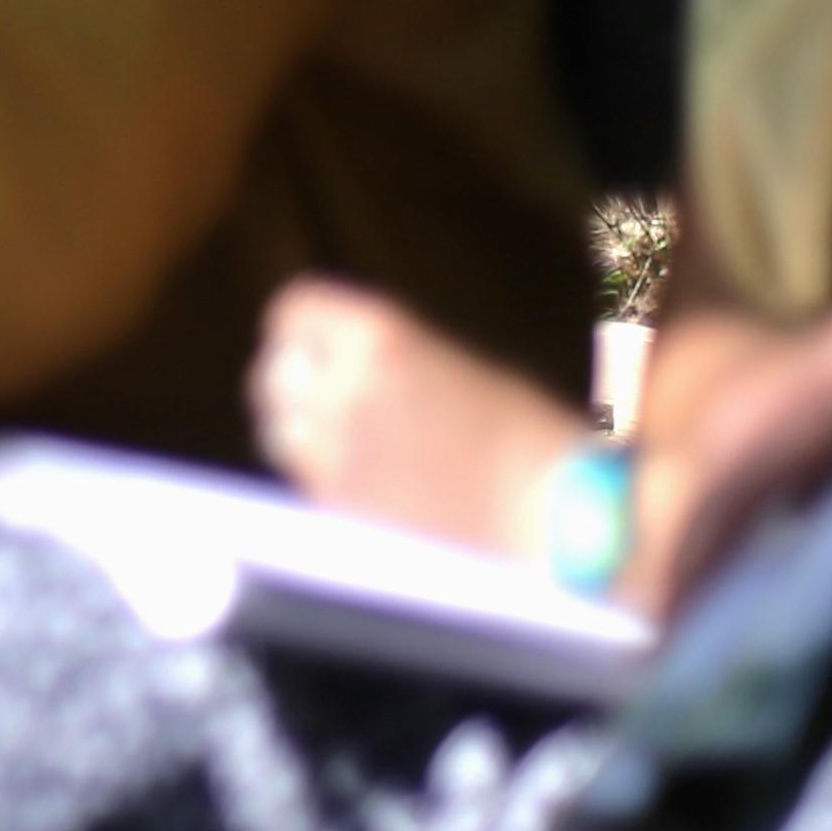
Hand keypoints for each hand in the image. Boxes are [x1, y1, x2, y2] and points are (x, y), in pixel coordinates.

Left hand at [245, 278, 588, 556]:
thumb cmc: (530, 440)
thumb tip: (345, 367)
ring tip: (339, 448)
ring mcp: (337, 448)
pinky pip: (305, 481)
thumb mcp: (460, 371)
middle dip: (290, 386)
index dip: (297, 332)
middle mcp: (346, 384)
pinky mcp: (341, 506)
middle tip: (316, 403)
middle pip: (274, 374)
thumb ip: (390, 364)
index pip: (295, 313)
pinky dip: (320, 479)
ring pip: (277, 431)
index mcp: (381, 336)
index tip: (304, 345)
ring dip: (296, 434)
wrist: (558, 518)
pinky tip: (365, 488)